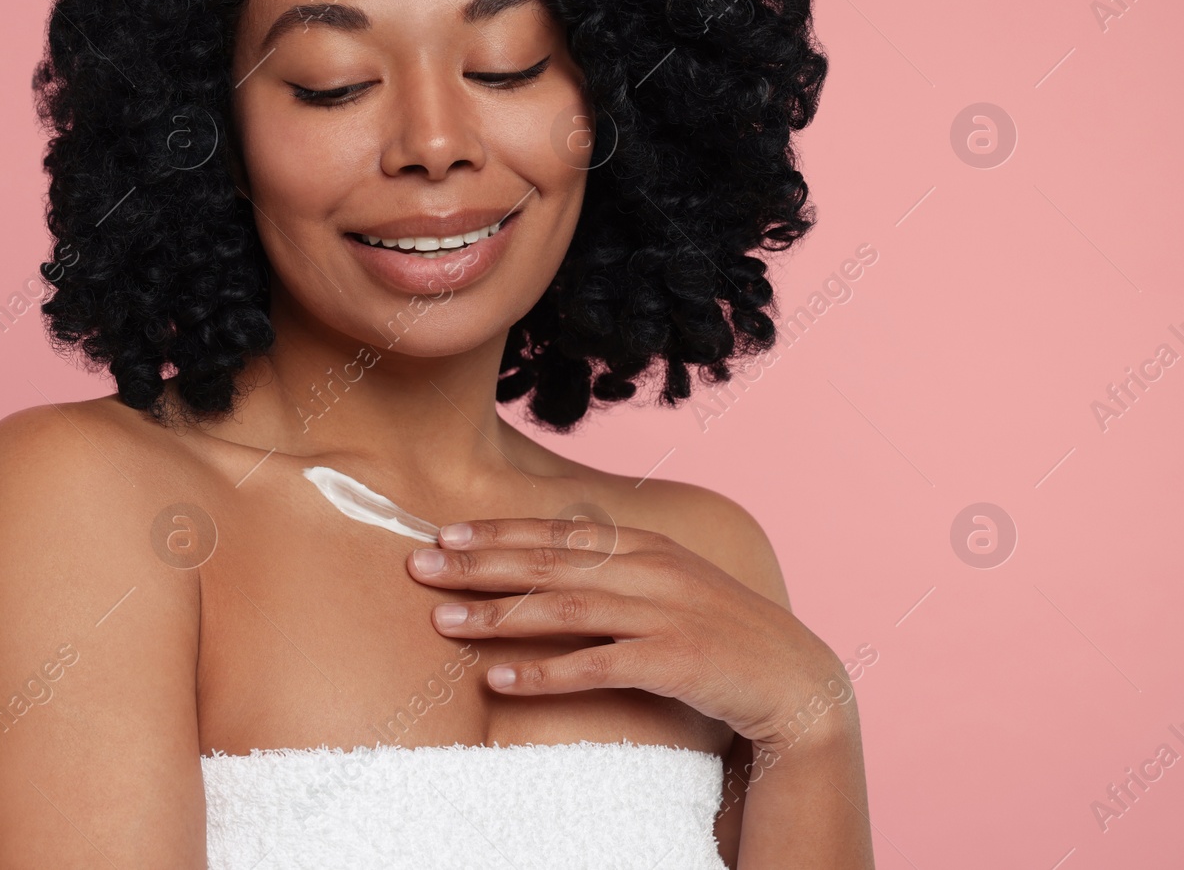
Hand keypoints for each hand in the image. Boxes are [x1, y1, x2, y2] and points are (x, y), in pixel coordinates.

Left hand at [404, 516, 853, 753]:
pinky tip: (499, 678)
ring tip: (441, 621)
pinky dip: (544, 672)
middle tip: (418, 566)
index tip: (441, 534)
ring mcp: (663, 613)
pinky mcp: (673, 661)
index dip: (495, 532)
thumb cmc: (719, 634)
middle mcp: (650, 569)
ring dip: (497, 615)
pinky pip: (595, 665)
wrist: (795, 681)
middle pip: (547, 562)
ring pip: (563, 608)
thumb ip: (615, 569)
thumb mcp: (668, 585)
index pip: (555, 532)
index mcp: (646, 545)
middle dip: (477, 564)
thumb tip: (547, 564)